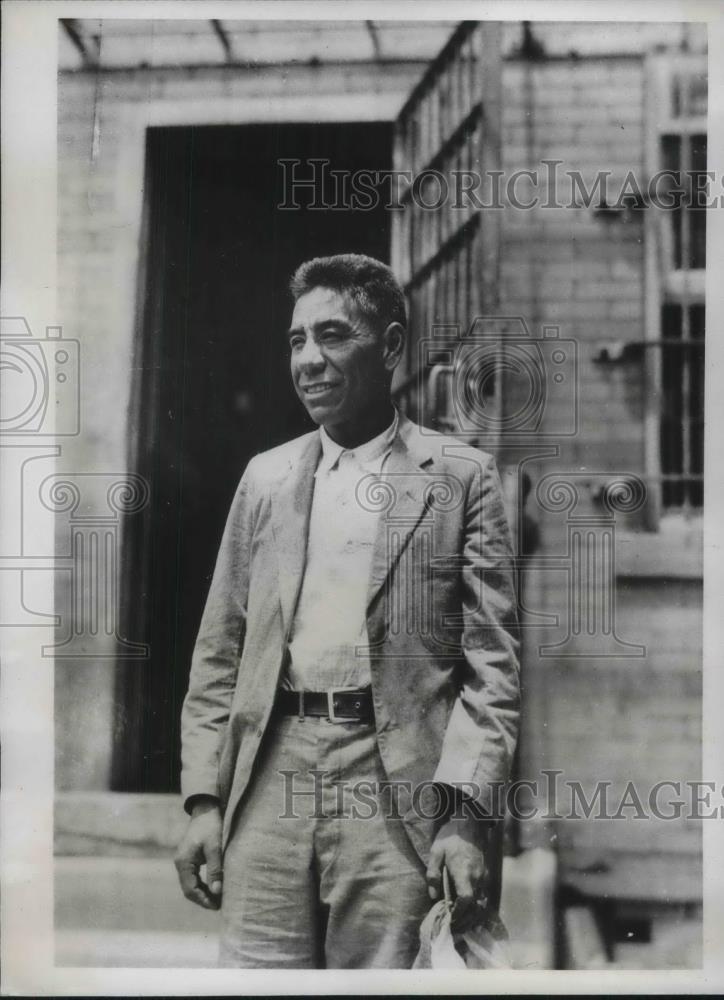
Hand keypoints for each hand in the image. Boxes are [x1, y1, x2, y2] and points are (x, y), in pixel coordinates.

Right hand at [174, 798, 222, 909]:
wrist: (206, 810)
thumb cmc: (211, 827)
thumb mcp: (215, 848)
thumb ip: (215, 869)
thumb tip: (217, 892)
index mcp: (183, 862)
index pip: (190, 889)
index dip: (202, 900)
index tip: (216, 906)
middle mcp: (180, 863)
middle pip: (188, 889)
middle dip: (202, 899)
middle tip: (219, 905)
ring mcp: (183, 861)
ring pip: (190, 884)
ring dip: (202, 893)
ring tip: (217, 900)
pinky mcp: (189, 859)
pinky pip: (193, 877)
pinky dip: (202, 885)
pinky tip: (213, 888)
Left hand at [426, 815, 485, 929]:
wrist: (470, 821)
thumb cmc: (451, 835)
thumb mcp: (436, 851)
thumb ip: (433, 873)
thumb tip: (433, 896)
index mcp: (464, 872)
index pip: (466, 900)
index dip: (459, 913)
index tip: (450, 919)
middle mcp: (477, 877)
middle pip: (475, 907)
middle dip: (465, 920)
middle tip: (454, 928)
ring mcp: (483, 875)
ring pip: (481, 903)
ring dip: (472, 915)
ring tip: (460, 922)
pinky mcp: (485, 873)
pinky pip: (483, 896)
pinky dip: (477, 906)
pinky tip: (467, 909)